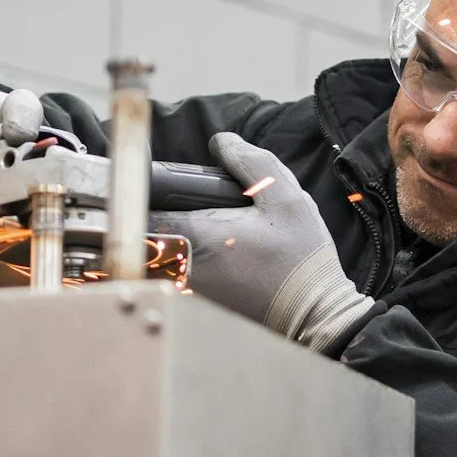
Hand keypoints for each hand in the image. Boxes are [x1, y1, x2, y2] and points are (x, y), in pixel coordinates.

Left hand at [150, 132, 373, 352]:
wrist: (314, 315)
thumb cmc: (300, 259)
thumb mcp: (286, 198)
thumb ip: (251, 162)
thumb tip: (220, 142)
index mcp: (198, 234)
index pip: (143, 209)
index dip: (143, 193)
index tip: (152, 186)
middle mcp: (182, 266)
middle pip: (146, 233)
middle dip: (156, 216)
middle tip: (177, 207)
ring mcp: (185, 290)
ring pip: (156, 257)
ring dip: (166, 241)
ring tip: (199, 232)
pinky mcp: (195, 305)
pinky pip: (172, 277)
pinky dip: (180, 263)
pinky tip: (212, 258)